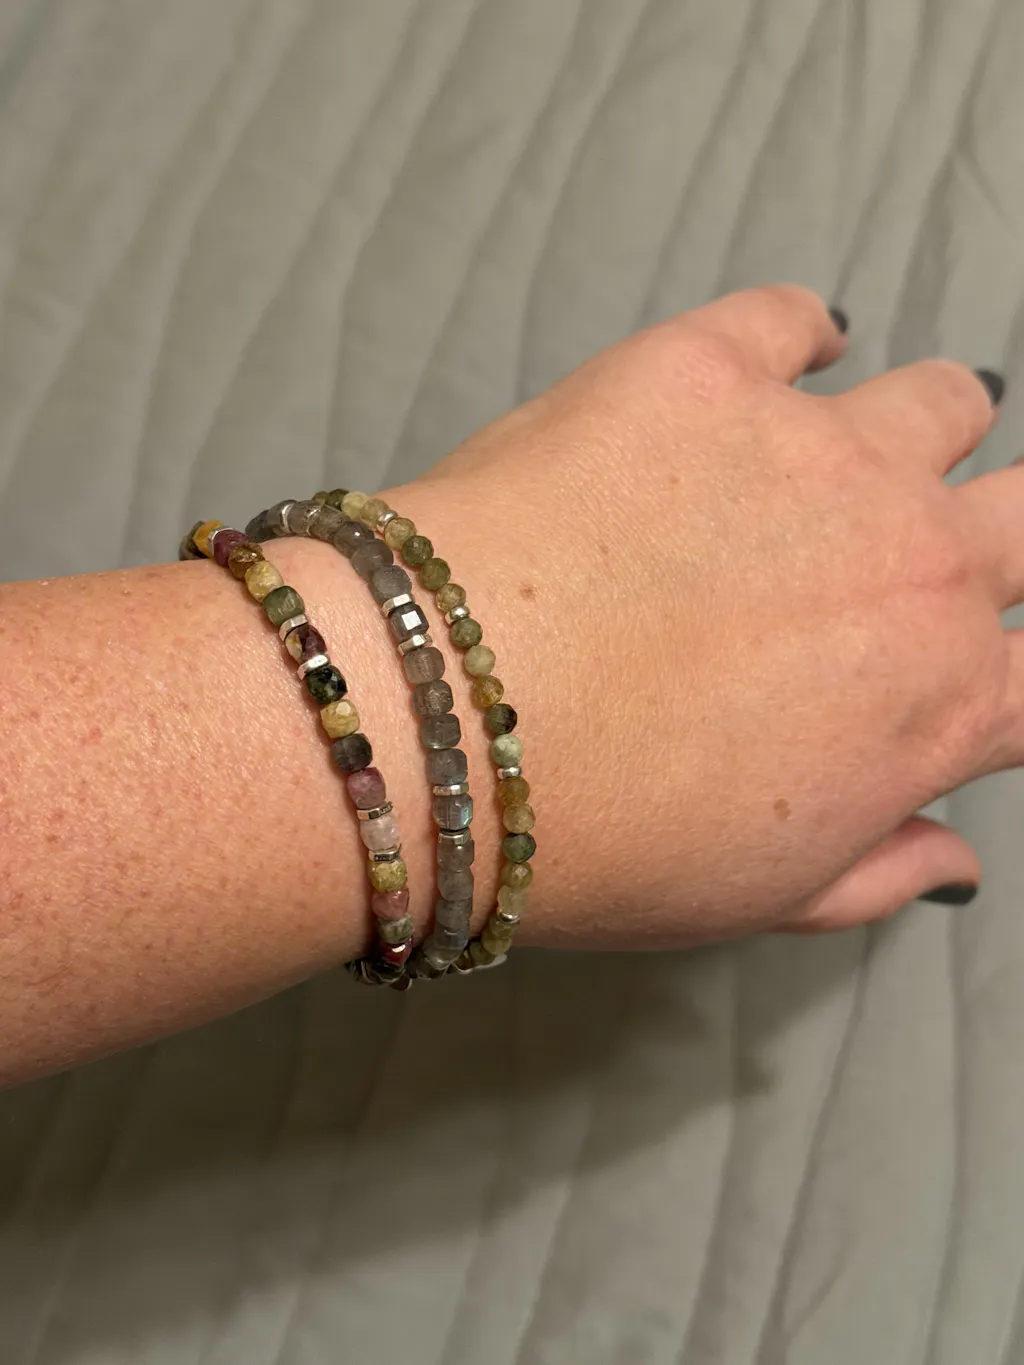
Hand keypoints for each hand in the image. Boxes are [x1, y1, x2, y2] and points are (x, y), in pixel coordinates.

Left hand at [390, 285, 1013, 947]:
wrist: (445, 724)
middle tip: (942, 546)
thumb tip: (949, 861)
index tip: (988, 657)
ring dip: (925, 427)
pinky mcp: (708, 370)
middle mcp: (911, 560)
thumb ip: (876, 869)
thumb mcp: (758, 895)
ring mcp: (817, 451)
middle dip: (1004, 533)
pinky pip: (792, 318)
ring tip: (860, 452)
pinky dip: (797, 337)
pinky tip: (781, 358)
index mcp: (938, 700)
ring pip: (941, 403)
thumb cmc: (597, 836)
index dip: (1020, 665)